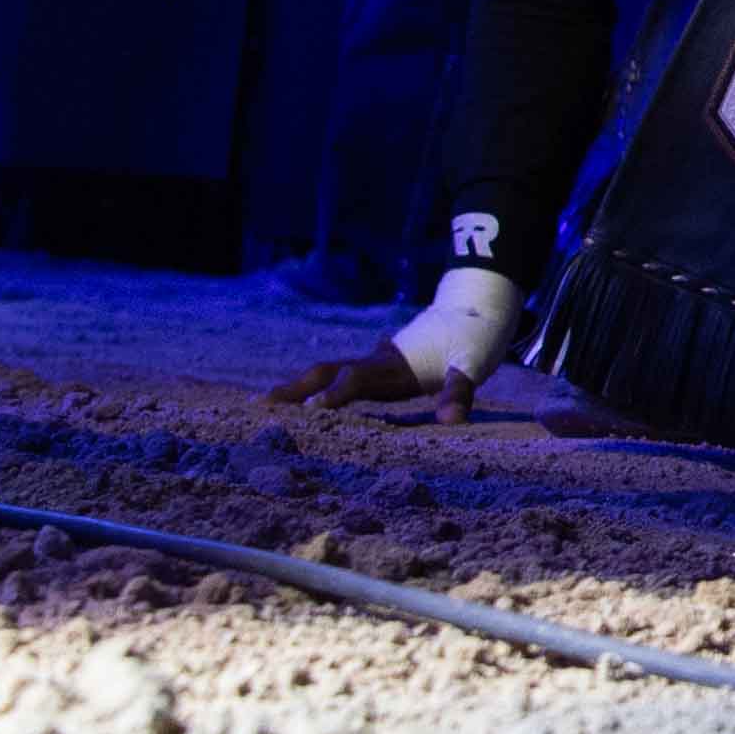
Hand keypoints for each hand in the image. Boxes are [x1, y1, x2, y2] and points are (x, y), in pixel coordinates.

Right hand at [273, 264, 523, 417]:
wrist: (471, 312)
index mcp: (394, 364)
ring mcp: (373, 363)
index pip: (358, 379)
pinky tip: (295, 405)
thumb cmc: (472, 341)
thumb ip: (459, 391)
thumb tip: (452, 421)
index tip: (313, 409)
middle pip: (328, 371)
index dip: (337, 393)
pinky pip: (337, 379)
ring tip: (265, 406)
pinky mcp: (375, 368)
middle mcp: (376, 362)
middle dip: (297, 388)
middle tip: (263, 406)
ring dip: (297, 388)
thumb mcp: (472, 366)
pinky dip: (314, 390)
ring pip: (327, 373)